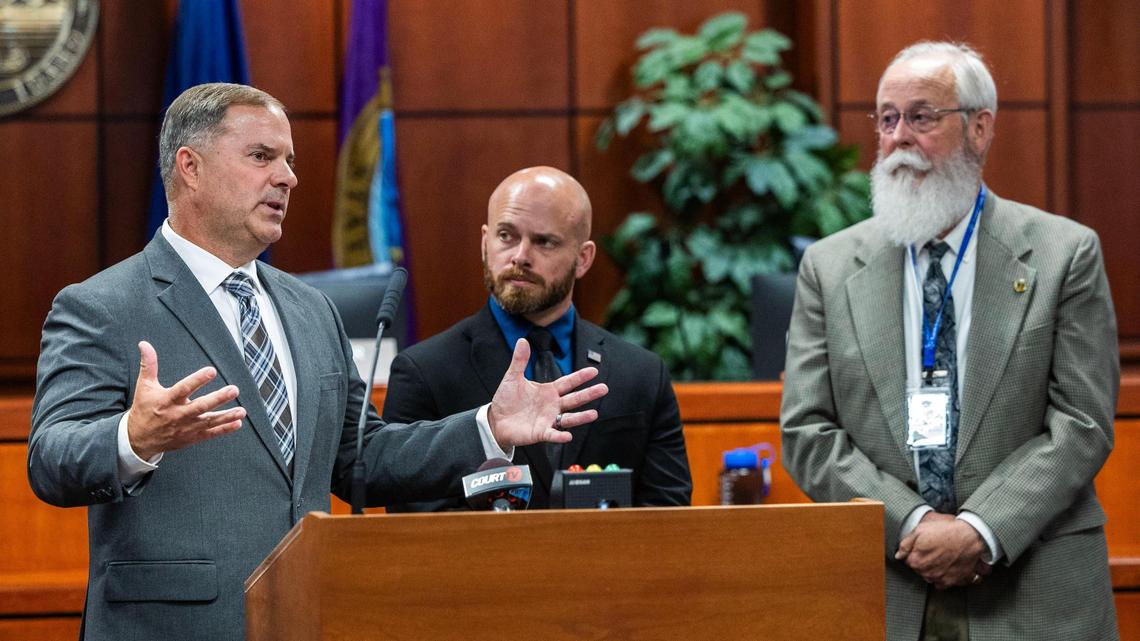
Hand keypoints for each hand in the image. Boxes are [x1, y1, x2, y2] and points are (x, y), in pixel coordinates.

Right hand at [127, 341, 245, 459]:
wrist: (139, 439)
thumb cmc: (144, 409)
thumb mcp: (144, 386)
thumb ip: (148, 365)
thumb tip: (144, 344)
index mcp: (167, 400)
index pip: (183, 389)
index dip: (197, 380)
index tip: (212, 370)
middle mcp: (178, 414)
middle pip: (200, 406)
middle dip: (218, 398)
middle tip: (234, 390)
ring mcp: (186, 427)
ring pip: (208, 421)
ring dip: (226, 416)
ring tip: (242, 411)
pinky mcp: (191, 437)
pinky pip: (209, 433)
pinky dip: (224, 429)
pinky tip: (237, 423)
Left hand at [487, 338, 608, 448]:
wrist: (496, 420)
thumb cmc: (506, 399)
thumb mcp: (513, 377)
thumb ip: (520, 360)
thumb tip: (522, 340)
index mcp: (549, 391)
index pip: (568, 382)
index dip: (580, 377)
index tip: (594, 371)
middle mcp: (553, 405)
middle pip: (574, 399)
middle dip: (589, 394)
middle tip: (604, 388)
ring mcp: (548, 419)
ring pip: (569, 418)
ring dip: (581, 417)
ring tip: (594, 414)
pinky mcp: (541, 432)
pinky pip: (553, 434)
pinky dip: (560, 436)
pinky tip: (568, 435)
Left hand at [895, 512, 987, 588]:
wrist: (969, 537)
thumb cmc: (945, 531)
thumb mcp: (920, 530)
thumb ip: (906, 544)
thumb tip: (899, 555)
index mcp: (916, 561)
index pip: (908, 561)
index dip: (914, 553)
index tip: (921, 548)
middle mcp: (927, 573)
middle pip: (919, 570)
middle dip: (923, 562)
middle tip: (931, 551)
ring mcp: (940, 578)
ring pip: (929, 577)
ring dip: (932, 570)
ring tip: (939, 558)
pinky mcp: (952, 581)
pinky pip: (941, 584)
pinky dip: (942, 577)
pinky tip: (945, 567)